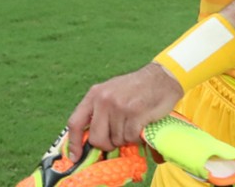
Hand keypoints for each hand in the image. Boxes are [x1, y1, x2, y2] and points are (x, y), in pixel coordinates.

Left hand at [64, 62, 182, 161]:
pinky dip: (137, 137)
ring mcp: (119, 106)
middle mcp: (103, 100)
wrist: (161, 77)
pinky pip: (131, 138)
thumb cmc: (135, 89)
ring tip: (134, 123)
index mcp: (94, 94)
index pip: (75, 122)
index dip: (73, 143)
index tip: (75, 157)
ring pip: (116, 140)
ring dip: (126, 138)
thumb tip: (90, 140)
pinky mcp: (135, 113)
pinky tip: (142, 124)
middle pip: (96, 138)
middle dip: (108, 144)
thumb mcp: (110, 92)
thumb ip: (99, 112)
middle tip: (118, 137)